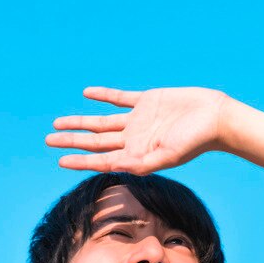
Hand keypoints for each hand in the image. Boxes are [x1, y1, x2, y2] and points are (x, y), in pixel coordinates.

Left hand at [45, 86, 230, 173]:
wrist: (215, 118)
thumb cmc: (196, 142)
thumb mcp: (168, 156)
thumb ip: (143, 163)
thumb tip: (115, 168)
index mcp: (137, 154)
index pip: (101, 159)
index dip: (80, 160)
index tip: (59, 159)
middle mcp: (134, 138)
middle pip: (95, 140)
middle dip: (72, 140)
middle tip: (48, 139)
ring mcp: (139, 120)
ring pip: (102, 122)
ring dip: (80, 122)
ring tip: (59, 122)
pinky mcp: (147, 101)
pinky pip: (119, 99)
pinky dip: (103, 96)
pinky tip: (87, 94)